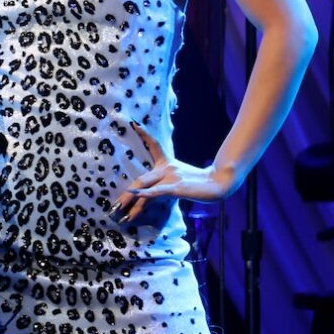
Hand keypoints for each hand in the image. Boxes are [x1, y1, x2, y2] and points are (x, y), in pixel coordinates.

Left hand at [112, 121, 235, 222]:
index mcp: (167, 163)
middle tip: (114, 207)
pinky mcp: (176, 187)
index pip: (154, 144)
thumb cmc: (199, 183)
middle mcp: (166, 167)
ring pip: (145, 187)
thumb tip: (148, 194)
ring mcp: (171, 177)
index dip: (144, 133)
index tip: (133, 123)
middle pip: (141, 179)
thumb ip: (164, 184)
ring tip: (120, 211)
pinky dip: (145, 193)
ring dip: (131, 201)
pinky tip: (135, 194)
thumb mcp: (179, 179)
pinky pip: (157, 191)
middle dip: (126, 195)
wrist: (219, 183)